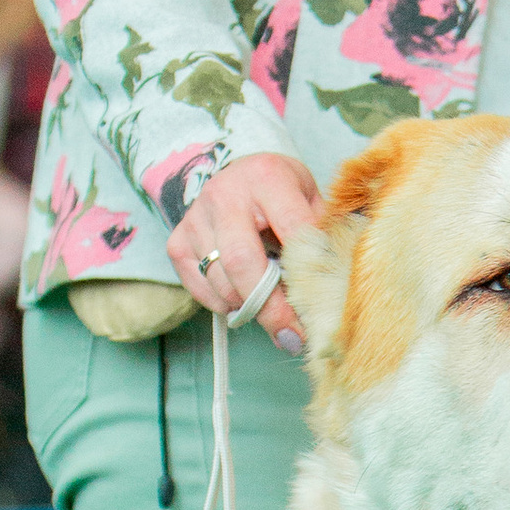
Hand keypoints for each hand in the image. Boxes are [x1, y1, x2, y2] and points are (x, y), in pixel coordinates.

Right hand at [169, 151, 320, 356]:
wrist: (240, 174)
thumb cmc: (283, 192)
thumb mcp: (312, 199)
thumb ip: (322, 236)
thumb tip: (332, 293)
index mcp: (268, 178)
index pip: (292, 230)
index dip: (306, 274)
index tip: (317, 309)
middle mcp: (225, 194)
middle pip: (242, 261)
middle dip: (269, 306)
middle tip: (291, 335)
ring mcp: (196, 218)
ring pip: (220, 280)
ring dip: (248, 307)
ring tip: (271, 315)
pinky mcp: (177, 240)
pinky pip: (199, 288)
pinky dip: (223, 304)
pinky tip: (242, 298)